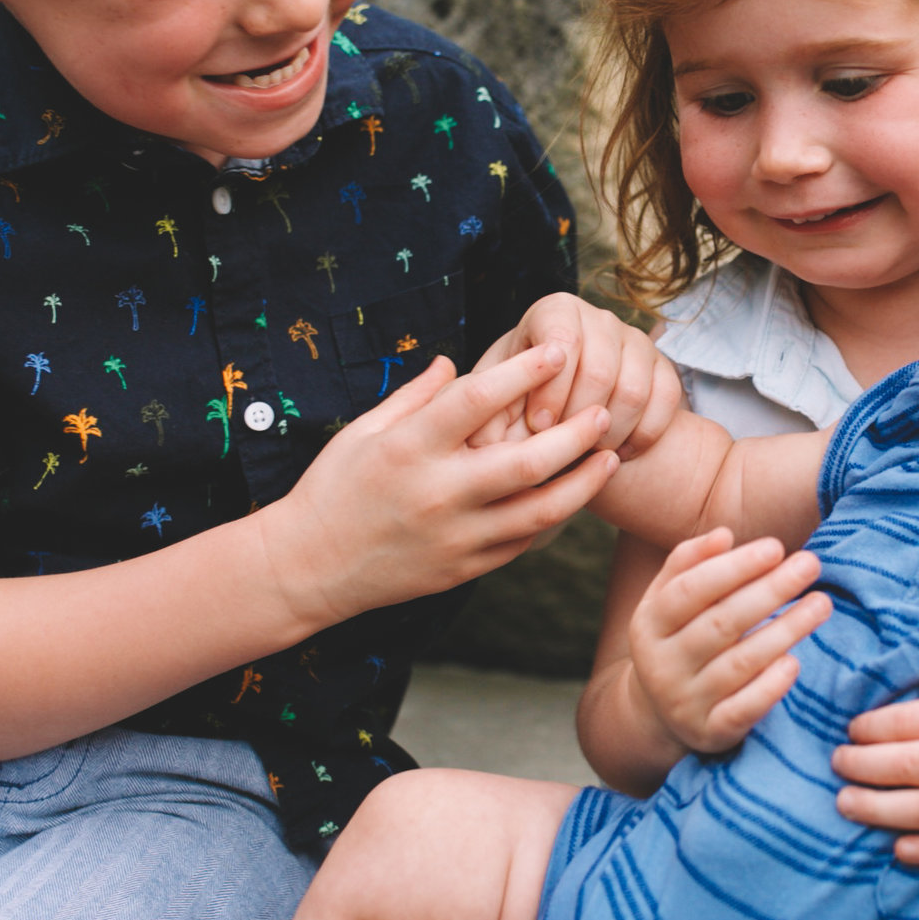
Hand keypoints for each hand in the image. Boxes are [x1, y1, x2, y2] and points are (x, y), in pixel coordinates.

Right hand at [260, 346, 619, 623]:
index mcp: (408, 448)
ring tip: (610, 456)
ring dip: (582, 483)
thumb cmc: (332, 489)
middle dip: (574, 434)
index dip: (524, 371)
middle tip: (604, 410)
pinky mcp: (464, 570)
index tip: (558, 349)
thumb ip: (413, 395)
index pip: (477, 400)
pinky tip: (574, 496)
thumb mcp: (362, 431)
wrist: (308, 568)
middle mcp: (436, 493)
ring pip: (539, 512)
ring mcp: (454, 537)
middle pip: (526, 462)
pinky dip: (553, 519)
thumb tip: (454, 359)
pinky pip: (522, 543)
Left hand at [472, 293, 681, 456]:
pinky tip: (618, 454)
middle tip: (562, 450)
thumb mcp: (496, 402)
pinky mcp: (663, 367)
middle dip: (579, 418)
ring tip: (587, 455)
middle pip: (600, 370)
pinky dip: (642, 436)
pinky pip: (666, 402)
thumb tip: (483, 440)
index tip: (538, 426)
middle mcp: (599, 317)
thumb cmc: (521, 401)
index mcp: (555, 311)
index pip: (563, 341)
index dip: (551, 390)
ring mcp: (636, 341)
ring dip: (610, 433)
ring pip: (634, 390)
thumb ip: (486, 415)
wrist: (565, 407)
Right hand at [627, 529, 829, 753]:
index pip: (690, 590)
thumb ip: (690, 562)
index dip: (734, 567)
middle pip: (721, 623)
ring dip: (785, 631)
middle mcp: (661, 665)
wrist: (660, 715)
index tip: (776, 547)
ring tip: (821, 603)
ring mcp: (685, 702)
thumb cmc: (679, 638)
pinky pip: (744, 710)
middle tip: (811, 565)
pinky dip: (771, 686)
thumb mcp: (669, 600)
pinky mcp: (711, 733)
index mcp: (649, 624)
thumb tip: (724, 535)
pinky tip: (795, 662)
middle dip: (770, 590)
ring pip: (740, 664)